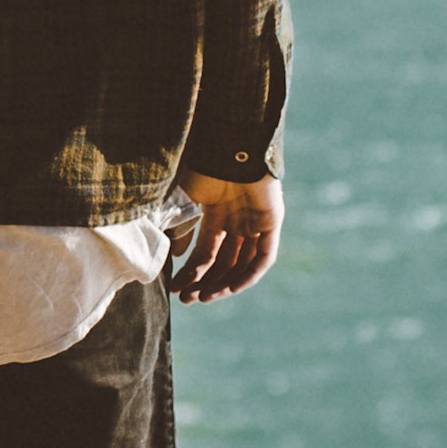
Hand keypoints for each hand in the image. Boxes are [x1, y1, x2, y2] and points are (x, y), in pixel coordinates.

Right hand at [167, 171, 281, 302]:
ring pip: (243, 264)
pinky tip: (230, 288)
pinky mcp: (272, 222)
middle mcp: (238, 221)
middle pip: (225, 263)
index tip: (177, 290)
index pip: (207, 252)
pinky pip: (263, 257)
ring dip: (225, 284)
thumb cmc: (204, 166)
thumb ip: (182, 229)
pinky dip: (249, 275)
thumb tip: (175, 256)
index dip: (192, 272)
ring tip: (205, 297)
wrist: (229, 147)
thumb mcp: (186, 200)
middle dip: (206, 282)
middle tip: (189, 300)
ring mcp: (256, 222)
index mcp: (218, 214)